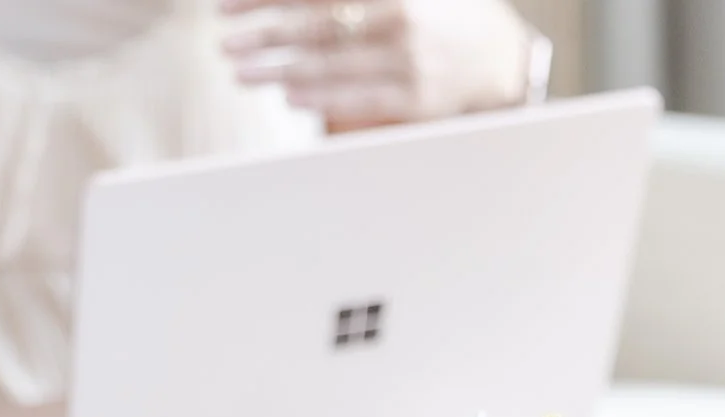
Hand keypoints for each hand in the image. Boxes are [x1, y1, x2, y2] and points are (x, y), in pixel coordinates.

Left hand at [219, 0, 533, 128]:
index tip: (224, 4)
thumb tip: (297, 0)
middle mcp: (399, 20)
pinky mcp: (415, 99)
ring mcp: (408, 62)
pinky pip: (357, 99)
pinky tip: (288, 94)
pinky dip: (318, 96)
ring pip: (329, 65)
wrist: (500, 56)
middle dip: (262, 34)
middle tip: (225, 42)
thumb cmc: (440, 13)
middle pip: (314, 26)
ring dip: (277, 69)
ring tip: (241, 71)